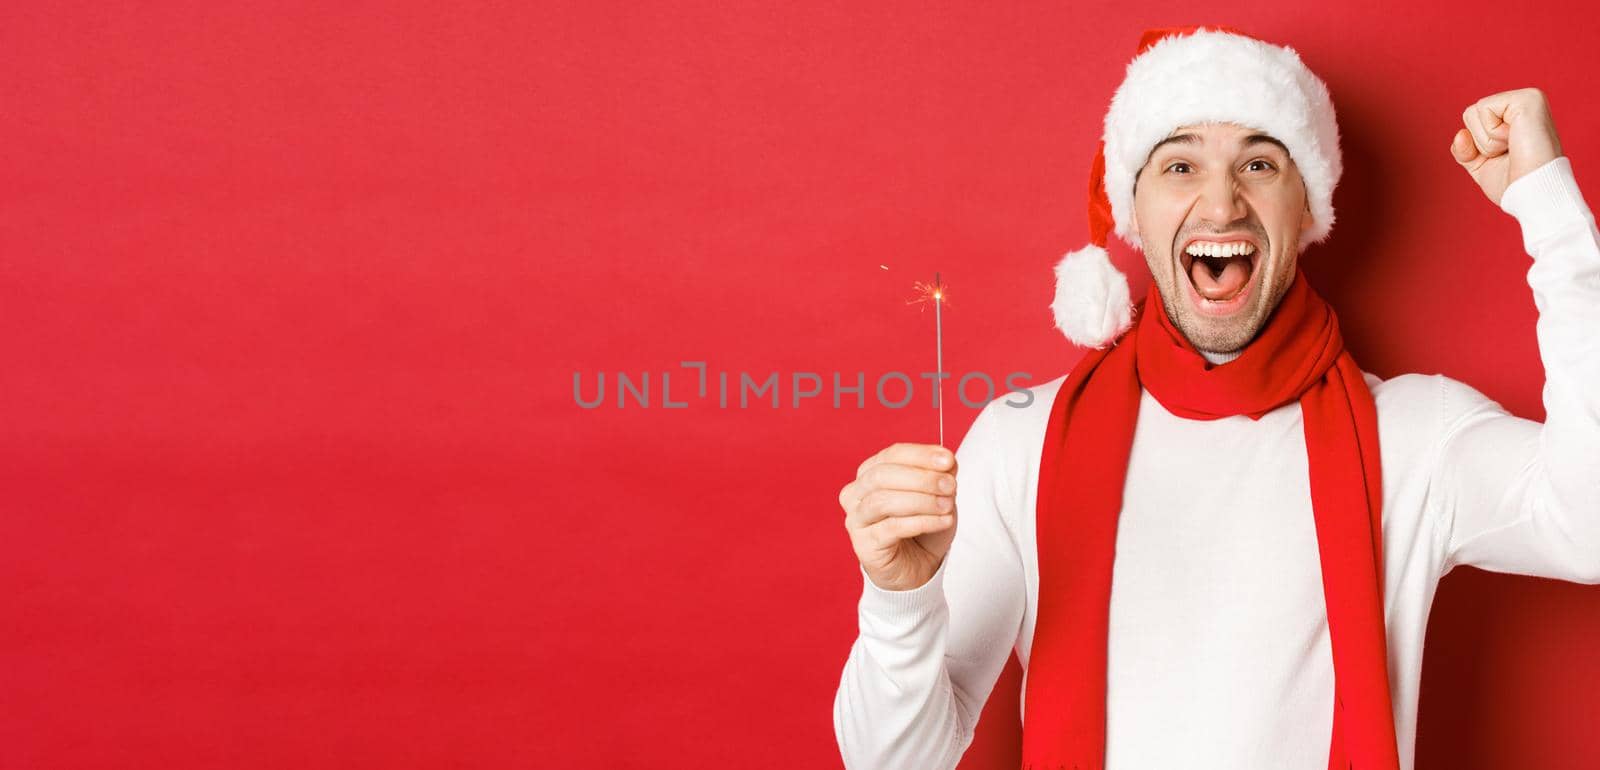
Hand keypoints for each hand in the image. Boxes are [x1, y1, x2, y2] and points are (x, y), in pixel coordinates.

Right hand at [839, 442, 957, 591]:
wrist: (917, 570)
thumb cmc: (923, 529)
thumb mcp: (936, 497)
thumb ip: (939, 476)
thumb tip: (948, 461)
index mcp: (870, 473)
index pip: (892, 454)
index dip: (920, 455)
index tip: (948, 460)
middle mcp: (856, 494)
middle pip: (882, 475)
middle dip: (921, 478)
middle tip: (950, 486)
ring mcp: (856, 519)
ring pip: (883, 501)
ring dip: (922, 501)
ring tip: (947, 506)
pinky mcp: (863, 544)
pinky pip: (891, 527)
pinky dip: (922, 521)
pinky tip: (943, 521)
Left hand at [1451, 87, 1564, 206]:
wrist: (1533, 194)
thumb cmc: (1514, 184)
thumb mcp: (1481, 165)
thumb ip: (1465, 150)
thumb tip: (1460, 134)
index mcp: (1516, 117)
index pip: (1471, 122)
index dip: (1476, 147)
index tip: (1504, 157)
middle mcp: (1523, 103)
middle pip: (1468, 114)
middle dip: (1480, 143)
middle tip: (1509, 153)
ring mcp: (1528, 98)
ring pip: (1472, 111)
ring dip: (1486, 140)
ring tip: (1514, 147)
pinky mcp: (1528, 98)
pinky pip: (1483, 109)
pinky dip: (1492, 133)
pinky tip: (1515, 139)